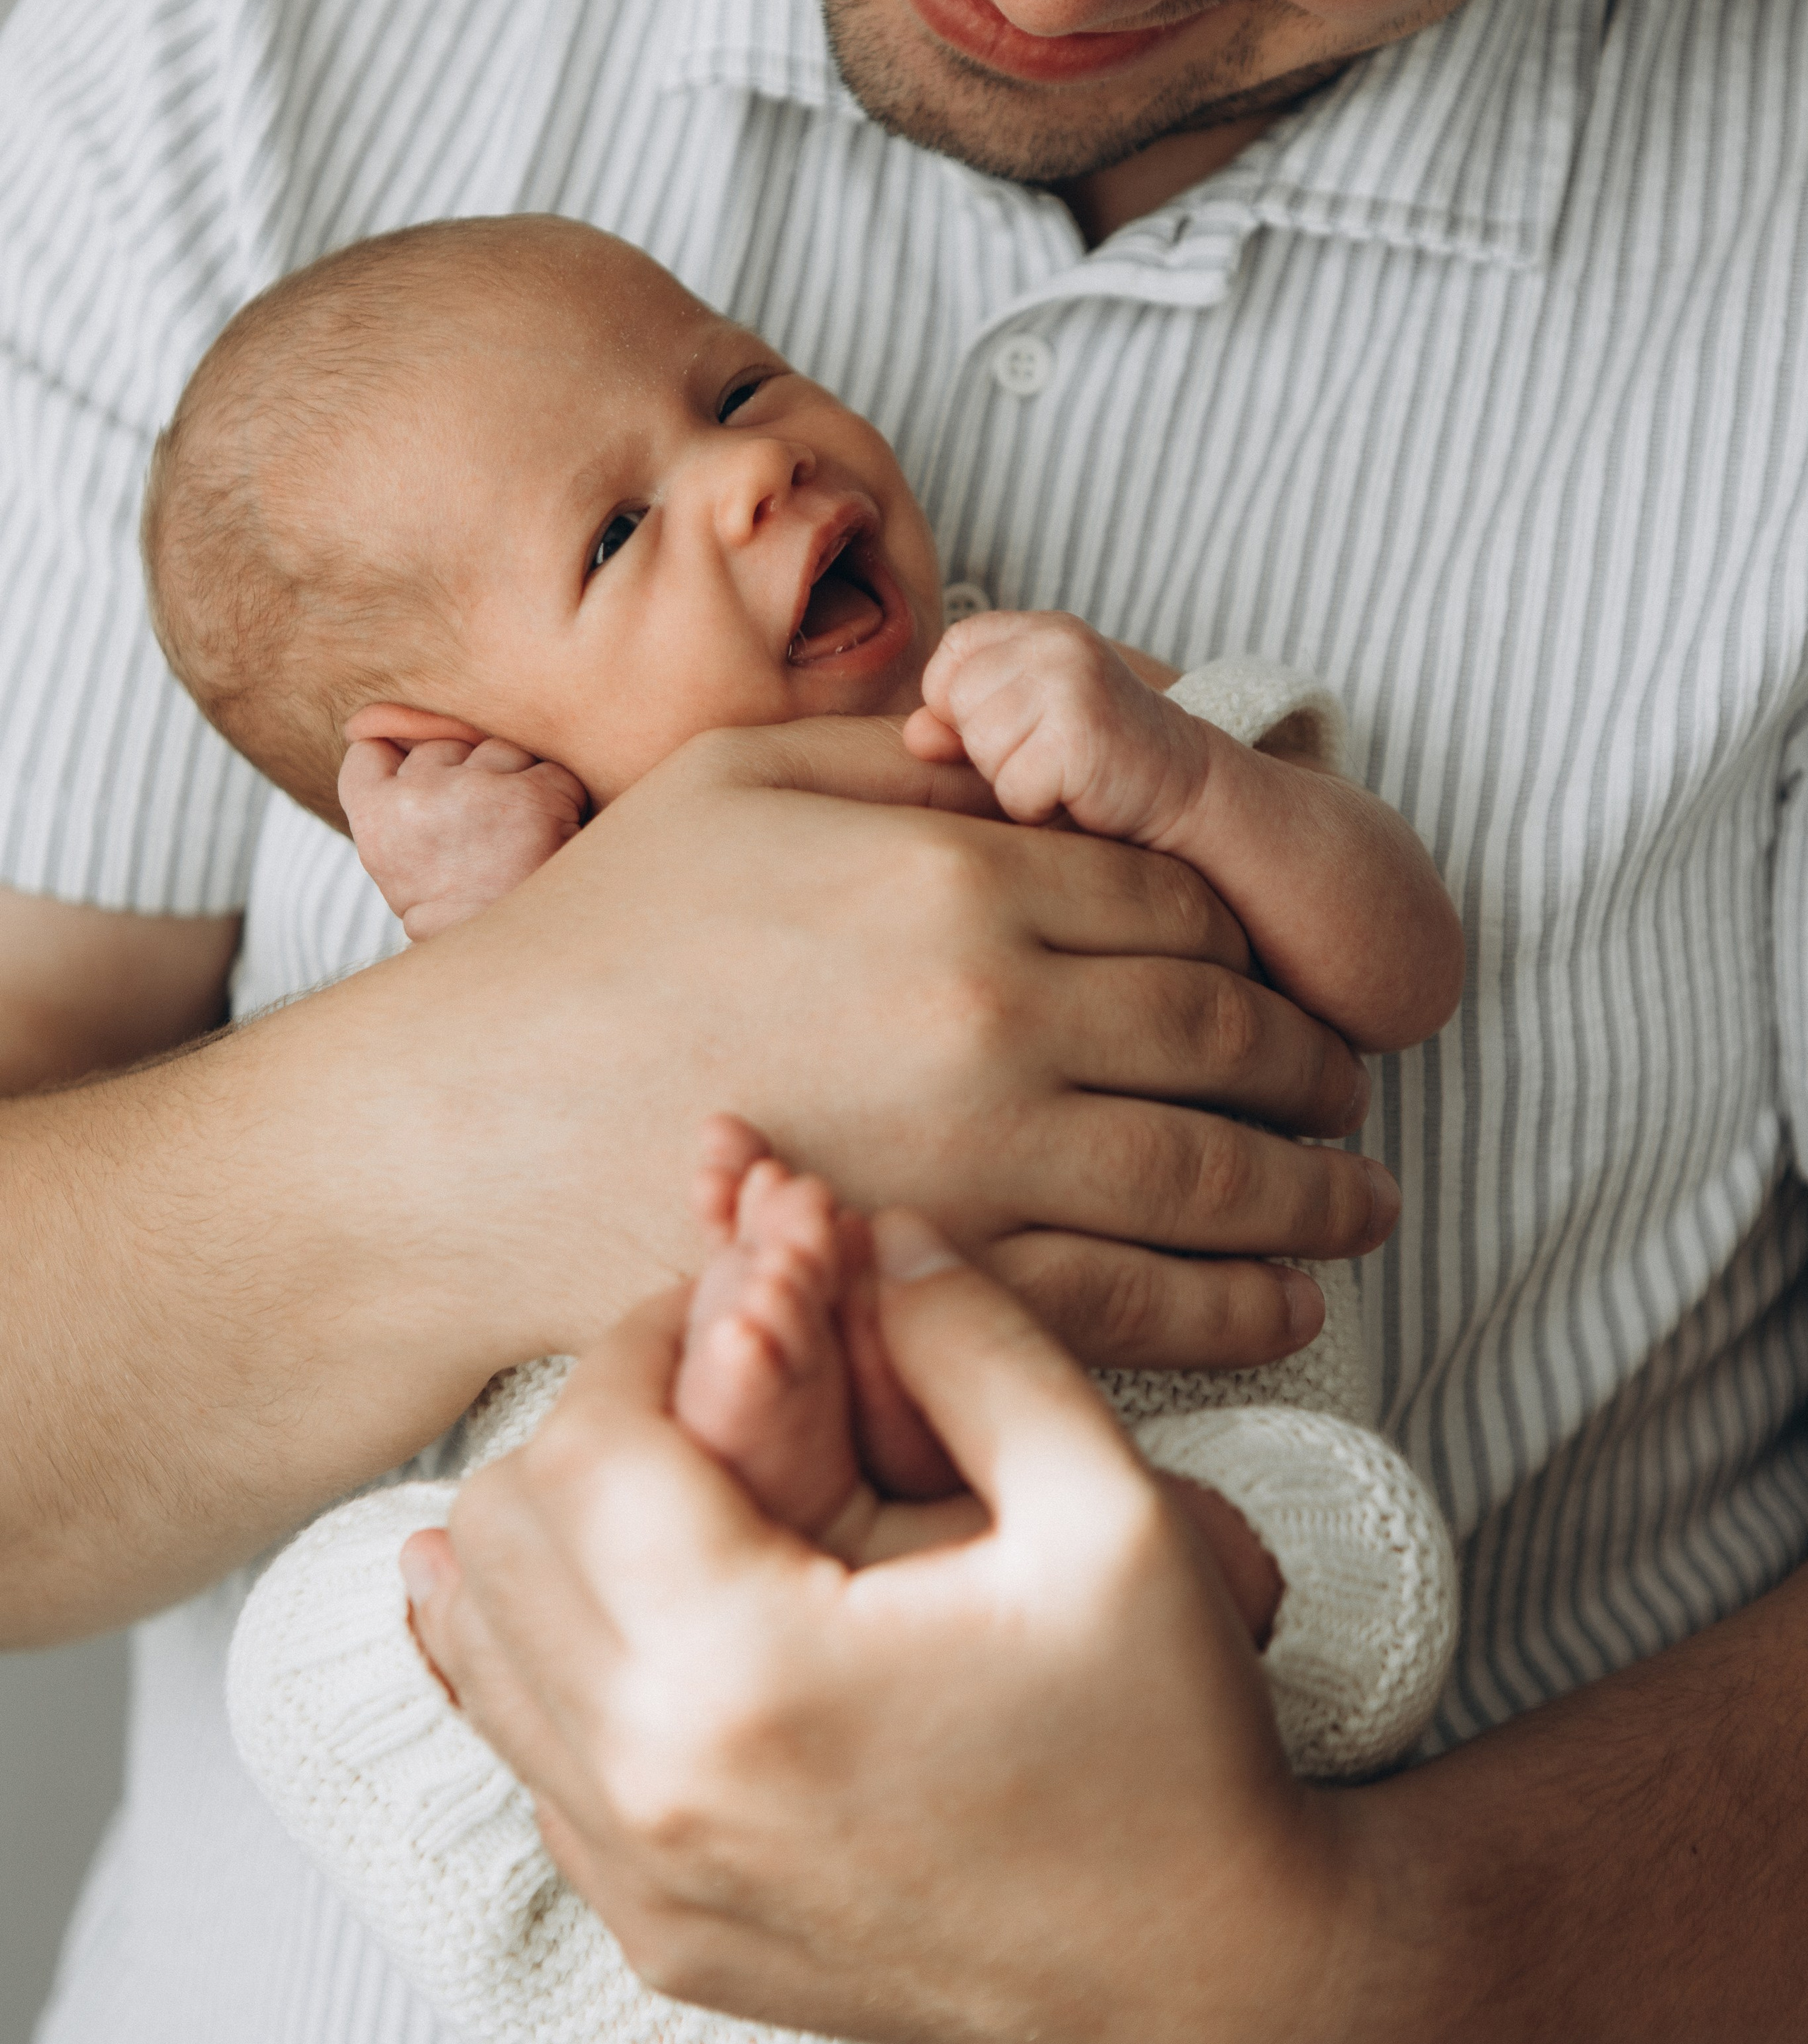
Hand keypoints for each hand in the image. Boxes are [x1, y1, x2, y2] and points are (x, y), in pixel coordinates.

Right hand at [367, 715, 1390, 1377]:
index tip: (1284, 979)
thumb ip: (906, 754)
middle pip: (1228, 1034)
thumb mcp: (737, 782)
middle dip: (1314, 1072)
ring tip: (1359, 1207)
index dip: (1255, 943)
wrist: (467, 1141)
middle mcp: (998, 1011)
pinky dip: (1242, 1304)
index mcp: (958, 874)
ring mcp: (984, 1158)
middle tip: (1353, 1097)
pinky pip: (1148, 1299)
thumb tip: (1027, 739)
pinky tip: (1284, 1303)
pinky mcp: (946, 1279)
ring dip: (1315, 1196)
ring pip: (1219, 1176)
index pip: (1180, 900)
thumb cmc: (592, 950)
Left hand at [402, 1219, 1349, 2043]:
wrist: (1201, 1976)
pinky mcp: (653, 1935)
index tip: (734, 1304)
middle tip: (707, 1381)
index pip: (592, 1440)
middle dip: (594, 1421)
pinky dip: (546, 1659)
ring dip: (550, 1534)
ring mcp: (639, 1885)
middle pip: (503, 1535)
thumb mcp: (1108, 1507)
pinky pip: (522, 1761)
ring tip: (671, 1476)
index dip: (649, 1334)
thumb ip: (974, 1340)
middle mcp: (652, 1795)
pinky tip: (627, 1605)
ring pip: (479, 1649)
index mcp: (748, 1675)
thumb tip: (876, 1234)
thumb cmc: (1166, 1744)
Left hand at [905, 608, 1207, 843]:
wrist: (1188, 787)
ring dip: (1013, 780)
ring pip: (982, 746)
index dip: (961, 702)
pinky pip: (1014, 787)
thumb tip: (912, 735)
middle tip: (1047, 754)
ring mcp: (1070, 684)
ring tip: (1062, 772)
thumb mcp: (1027, 724)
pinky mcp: (1081, 735)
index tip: (1013, 726)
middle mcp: (1056, 644)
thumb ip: (961, 722)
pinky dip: (1038, 807)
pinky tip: (1077, 794)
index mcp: (1040, 629)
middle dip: (989, 747)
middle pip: (958, 702)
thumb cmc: (1099, 757)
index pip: (953, 652)